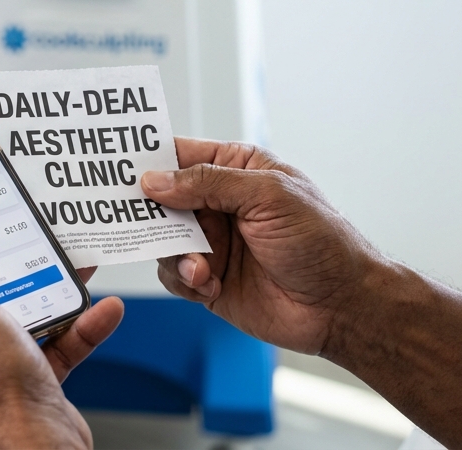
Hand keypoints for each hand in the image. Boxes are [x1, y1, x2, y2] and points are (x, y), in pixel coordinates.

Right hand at [141, 138, 379, 356]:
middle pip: (161, 198)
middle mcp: (219, 202)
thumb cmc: (321, 242)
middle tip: (143, 222)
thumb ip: (208, 183)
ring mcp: (213, 241)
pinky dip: (185, 279)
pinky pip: (173, 274)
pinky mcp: (209, 278)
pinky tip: (209, 285)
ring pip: (162, 239)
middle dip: (152, 213)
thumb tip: (155, 180)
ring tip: (202, 267)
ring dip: (175, 253)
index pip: (180, 154)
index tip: (118, 167)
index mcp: (236, 169)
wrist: (343, 307)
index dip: (149, 158)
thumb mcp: (268, 196)